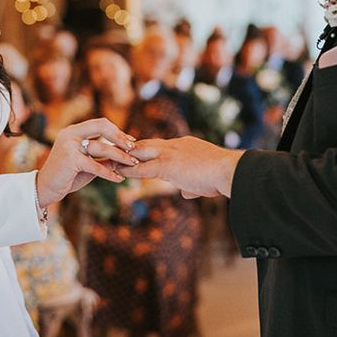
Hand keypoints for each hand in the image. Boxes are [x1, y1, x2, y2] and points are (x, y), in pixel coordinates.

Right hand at [36, 118, 137, 207]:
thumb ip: (102, 157)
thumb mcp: (87, 163)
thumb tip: (125, 154)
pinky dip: (109, 173)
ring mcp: (69, 146)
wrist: (44, 188)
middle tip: (134, 148)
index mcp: (73, 131)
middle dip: (120, 137)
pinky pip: (96, 165)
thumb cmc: (67, 175)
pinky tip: (119, 179)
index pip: (100, 123)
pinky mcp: (70, 160)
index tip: (131, 141)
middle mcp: (70, 134)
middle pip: (102, 127)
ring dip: (120, 155)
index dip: (117, 131)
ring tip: (132, 163)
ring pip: (101, 147)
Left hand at [117, 136, 243, 198]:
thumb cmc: (222, 177)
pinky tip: (116, 173)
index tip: (131, 150)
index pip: (158, 145)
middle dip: (127, 147)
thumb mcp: (205, 181)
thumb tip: (187, 194)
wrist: (230, 171)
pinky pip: (142, 168)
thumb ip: (192, 186)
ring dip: (122, 155)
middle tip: (111, 148)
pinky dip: (128, 170)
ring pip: (139, 151)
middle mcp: (174, 145)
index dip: (144, 148)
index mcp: (183, 145)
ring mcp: (169, 154)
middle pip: (144, 143)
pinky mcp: (167, 166)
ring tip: (106, 158)